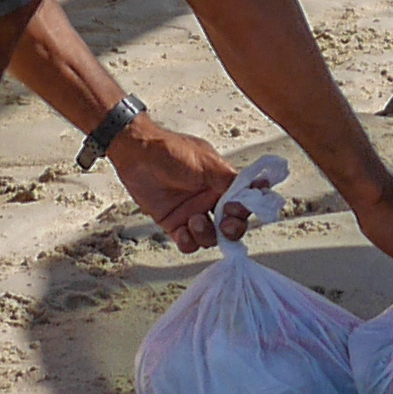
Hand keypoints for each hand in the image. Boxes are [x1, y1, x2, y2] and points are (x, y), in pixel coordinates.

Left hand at [108, 119, 241, 252]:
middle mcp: (210, 200)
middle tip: (225, 226)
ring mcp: (193, 213)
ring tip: (194, 221)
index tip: (238, 209)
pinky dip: (188, 242)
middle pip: (232, 225)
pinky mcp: (174, 223)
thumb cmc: (171, 151)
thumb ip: (229, 179)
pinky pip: (188, 242)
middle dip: (232, 229)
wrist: (137, 155)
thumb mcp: (205, 162)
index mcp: (222, 183)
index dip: (246, 209)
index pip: (244, 201)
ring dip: (207, 234)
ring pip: (211, 237)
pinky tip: (182, 231)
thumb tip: (255, 188)